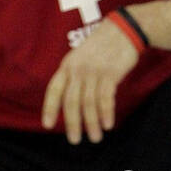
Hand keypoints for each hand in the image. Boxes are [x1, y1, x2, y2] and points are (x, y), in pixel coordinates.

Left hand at [41, 18, 140, 143]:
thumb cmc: (101, 46)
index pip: (54, 89)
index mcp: (67, 65)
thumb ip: (74, 76)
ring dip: (91, 123)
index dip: (49, 108)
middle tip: (75, 140)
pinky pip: (105, 98)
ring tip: (95, 138)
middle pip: (71, 101)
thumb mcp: (81, 56)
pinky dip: (105, 113)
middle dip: (72, 123)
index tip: (47, 125)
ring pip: (89, 103)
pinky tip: (107, 125)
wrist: (123, 30)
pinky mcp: (110, 73)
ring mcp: (94, 71)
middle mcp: (78, 69)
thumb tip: (69, 102)